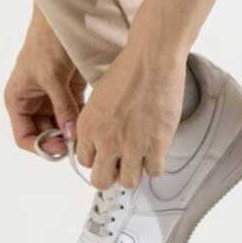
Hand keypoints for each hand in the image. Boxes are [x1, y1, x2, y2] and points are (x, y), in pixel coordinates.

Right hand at [4, 28, 87, 160]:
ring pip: (62, 127)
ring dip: (74, 133)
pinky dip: (83, 121)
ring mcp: (52, 99)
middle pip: (46, 135)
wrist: (63, 19)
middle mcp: (34, 103)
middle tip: (79, 144)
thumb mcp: (52, 77)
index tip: (61, 148)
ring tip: (88, 135)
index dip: (41, 146)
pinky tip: (93, 124)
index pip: (25, 137)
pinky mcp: (70, 92)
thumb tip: (72, 135)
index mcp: (19, 101)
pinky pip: (75, 114)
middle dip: (61, 141)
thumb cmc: (47, 43)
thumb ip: (63, 107)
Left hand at [74, 42, 187, 189]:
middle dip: (111, 175)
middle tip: (121, 165)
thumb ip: (98, 121)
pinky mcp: (155, 146)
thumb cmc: (128, 70)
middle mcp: (105, 141)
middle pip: (101, 181)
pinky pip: (154, 171)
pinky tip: (156, 150)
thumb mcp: (99, 97)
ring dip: (134, 172)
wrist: (151, 61)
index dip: (98, 159)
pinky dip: (155, 164)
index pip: (85, 162)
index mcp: (88, 127)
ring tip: (140, 158)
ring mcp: (130, 146)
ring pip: (128, 181)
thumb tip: (103, 137)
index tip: (107, 155)